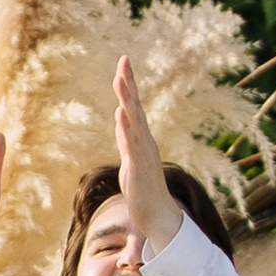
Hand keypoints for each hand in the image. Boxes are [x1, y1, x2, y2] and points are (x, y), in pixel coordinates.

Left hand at [113, 55, 178, 254]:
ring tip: (119, 79)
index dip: (129, 85)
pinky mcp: (137, 166)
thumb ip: (126, 140)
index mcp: (141, 138)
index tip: (124, 62)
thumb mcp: (130, 159)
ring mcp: (142, 152)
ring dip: (126, 99)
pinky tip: (120, 112)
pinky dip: (126, 127)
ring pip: (133, 121)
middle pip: (135, 106)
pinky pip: (131, 143)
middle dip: (129, 83)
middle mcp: (144, 140)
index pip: (134, 106)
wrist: (156, 215)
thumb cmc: (143, 189)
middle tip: (124, 60)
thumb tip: (120, 123)